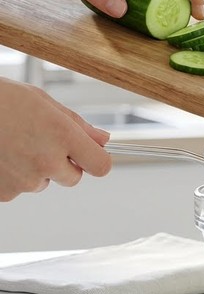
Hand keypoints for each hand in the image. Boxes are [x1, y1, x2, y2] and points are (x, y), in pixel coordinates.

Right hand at [0, 78, 111, 201]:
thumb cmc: (1, 100)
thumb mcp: (44, 103)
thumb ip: (77, 125)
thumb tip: (103, 139)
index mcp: (63, 136)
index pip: (100, 166)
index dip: (97, 160)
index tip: (91, 156)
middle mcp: (46, 161)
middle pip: (73, 178)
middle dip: (63, 164)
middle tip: (39, 142)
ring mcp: (23, 180)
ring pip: (43, 183)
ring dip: (34, 170)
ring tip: (13, 144)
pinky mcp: (3, 193)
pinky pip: (18, 189)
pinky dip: (11, 177)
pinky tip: (1, 155)